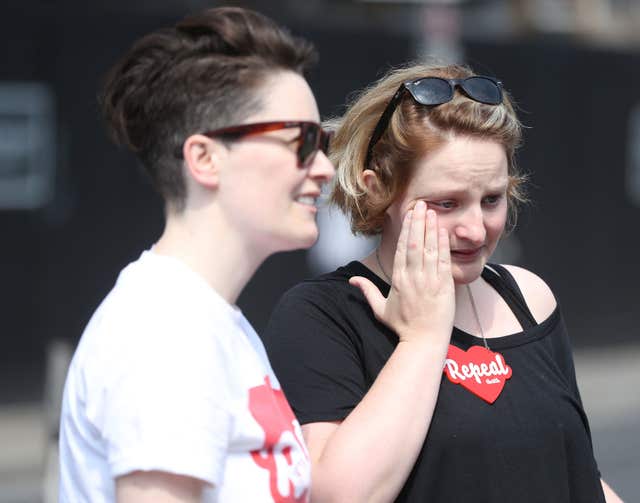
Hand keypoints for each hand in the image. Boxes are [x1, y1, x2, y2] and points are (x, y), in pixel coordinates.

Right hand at [350, 201, 454, 343]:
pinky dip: (443, 245)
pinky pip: (443, 261)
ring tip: (431, 212)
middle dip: (418, 222)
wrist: (424, 341)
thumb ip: (367, 291)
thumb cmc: (403, 326)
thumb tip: (352, 279)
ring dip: (430, 229)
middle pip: (415, 243)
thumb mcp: (380, 309)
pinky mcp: (444, 286)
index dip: (406, 230)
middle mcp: (413, 277)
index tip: (408, 215)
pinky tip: (442, 231)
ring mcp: (429, 281)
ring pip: (429, 249)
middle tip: (420, 205)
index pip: (401, 249)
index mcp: (398, 280)